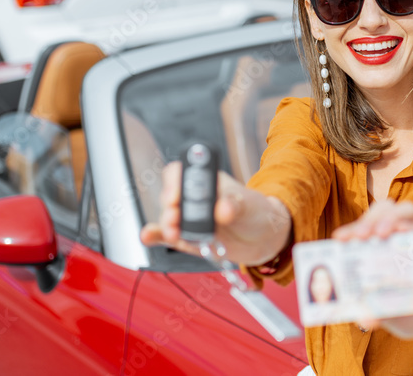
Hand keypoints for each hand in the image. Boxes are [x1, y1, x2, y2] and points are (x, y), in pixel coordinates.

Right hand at [139, 162, 291, 264]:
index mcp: (208, 182)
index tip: (177, 193)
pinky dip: (156, 236)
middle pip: (171, 196)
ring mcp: (190, 220)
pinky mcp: (188, 240)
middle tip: (175, 216)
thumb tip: (223, 209)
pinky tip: (147, 236)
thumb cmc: (257, 212)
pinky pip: (168, 237)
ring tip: (173, 233)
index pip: (182, 173)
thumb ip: (235, 206)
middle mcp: (195, 200)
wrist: (265, 238)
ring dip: (166, 225)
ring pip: (168, 219)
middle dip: (169, 206)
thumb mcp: (250, 205)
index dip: (175, 180)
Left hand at [332, 200, 412, 340]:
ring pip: (406, 211)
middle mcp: (402, 239)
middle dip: (369, 219)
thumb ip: (377, 314)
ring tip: (379, 234)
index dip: (352, 228)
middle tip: (359, 236)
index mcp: (384, 249)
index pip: (366, 226)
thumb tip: (363, 319)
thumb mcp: (391, 315)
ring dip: (390, 218)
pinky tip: (405, 236)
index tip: (339, 238)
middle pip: (384, 210)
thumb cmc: (412, 313)